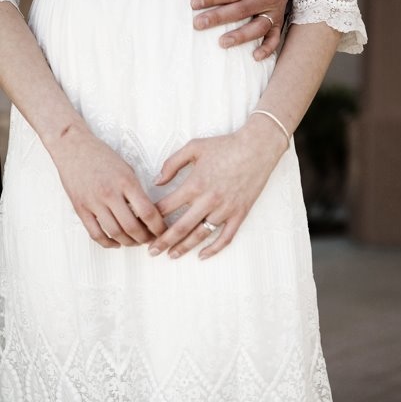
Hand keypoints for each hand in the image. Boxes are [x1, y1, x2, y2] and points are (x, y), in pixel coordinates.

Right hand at [49, 124, 165, 247]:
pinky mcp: (80, 208)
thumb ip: (136, 191)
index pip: (148, 212)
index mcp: (126, 182)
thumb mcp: (127, 169)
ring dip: (128, 242)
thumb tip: (149, 212)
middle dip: (145, 238)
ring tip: (136, 242)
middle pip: (132, 227)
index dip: (158, 227)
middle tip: (151, 239)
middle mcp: (110, 193)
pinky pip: (95, 233)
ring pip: (115, 233)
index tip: (164, 232)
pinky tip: (116, 243)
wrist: (73, 147)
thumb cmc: (102, 156)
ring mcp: (93, 202)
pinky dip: (107, 243)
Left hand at [147, 115, 287, 259]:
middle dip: (163, 241)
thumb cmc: (225, 145)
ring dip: (184, 247)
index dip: (151, 217)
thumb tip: (157, 181)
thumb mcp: (194, 147)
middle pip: (180, 227)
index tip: (143, 224)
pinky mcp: (239, 214)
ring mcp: (224, 209)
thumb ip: (172, 163)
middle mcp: (208, 200)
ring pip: (200, 235)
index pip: (166, 207)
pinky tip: (202, 255)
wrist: (257, 148)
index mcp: (194, 184)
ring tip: (171, 255)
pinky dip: (213, 249)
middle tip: (151, 251)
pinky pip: (225, 237)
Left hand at [191, 0, 295, 60]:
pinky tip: (255, 57)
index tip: (194, 3)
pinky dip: (267, 48)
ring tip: (222, 43)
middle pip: (242, 10)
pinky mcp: (278, 19)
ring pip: (258, 27)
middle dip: (219, 18)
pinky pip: (275, 37)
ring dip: (241, 37)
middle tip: (198, 24)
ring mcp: (274, 10)